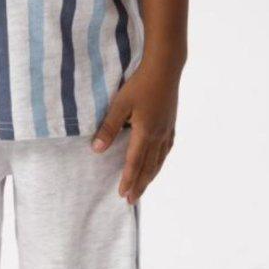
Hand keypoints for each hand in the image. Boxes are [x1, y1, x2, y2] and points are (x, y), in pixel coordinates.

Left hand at [91, 62, 179, 203]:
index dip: (128, 180)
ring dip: (150, 176)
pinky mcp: (171, 123)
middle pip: (148, 167)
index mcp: (145, 133)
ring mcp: (167, 130)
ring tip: (144, 187)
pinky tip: (159, 163)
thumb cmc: (140, 84)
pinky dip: (161, 161)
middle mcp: (158, 136)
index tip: (123, 195)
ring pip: (159, 160)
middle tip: (132, 201)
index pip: (134, 163)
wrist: (165, 68)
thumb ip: (108, 127)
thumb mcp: (120, 104)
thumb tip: (97, 149)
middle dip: (139, 185)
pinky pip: (167, 149)